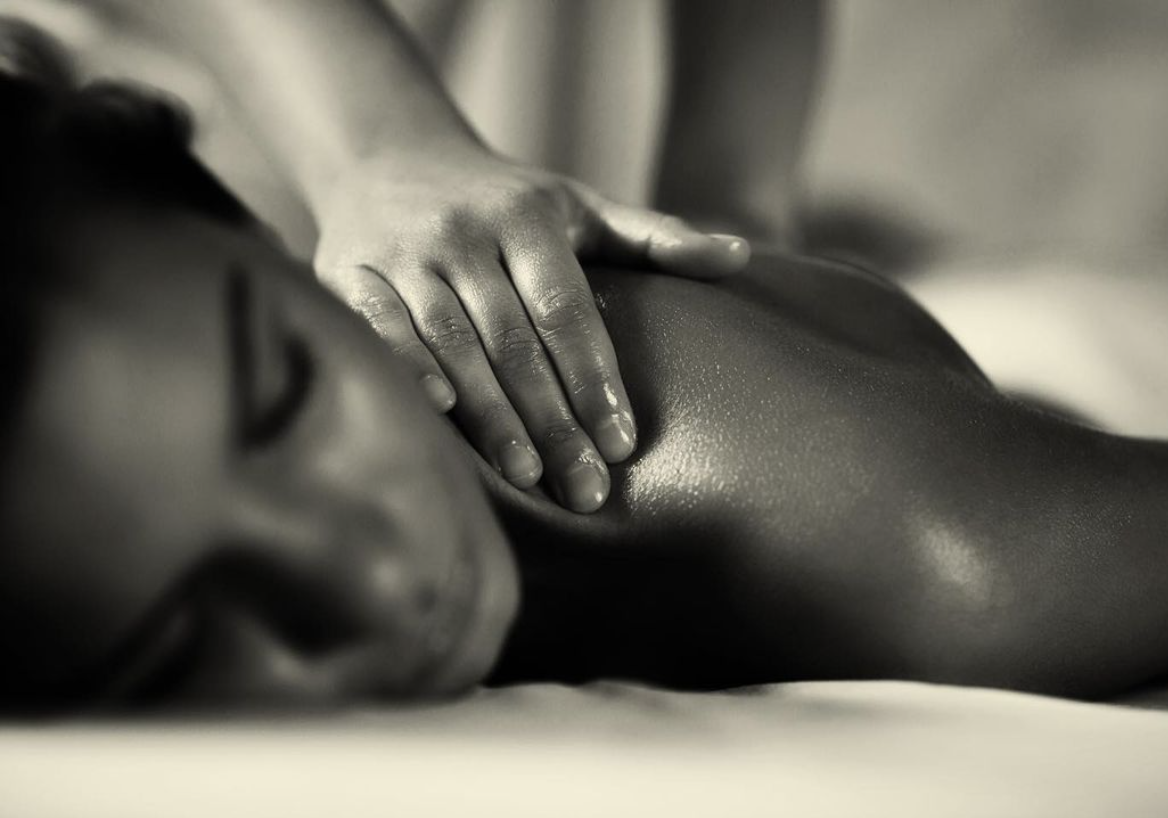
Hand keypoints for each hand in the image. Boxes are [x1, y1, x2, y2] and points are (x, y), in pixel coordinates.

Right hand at [313, 145, 749, 512]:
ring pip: (451, 345)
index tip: (620, 444)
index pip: (566, 311)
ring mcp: (402, 253)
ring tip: (529, 475)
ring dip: (490, 415)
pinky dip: (405, 371)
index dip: (593, 379)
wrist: (389, 157)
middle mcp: (463, 233)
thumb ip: (654, 235)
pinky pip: (378, 329)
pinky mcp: (349, 272)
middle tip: (585, 489)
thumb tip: (741, 256)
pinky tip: (435, 418)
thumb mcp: (579, 205)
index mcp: (526, 217)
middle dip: (552, 420)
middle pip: (514, 341)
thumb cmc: (504, 200)